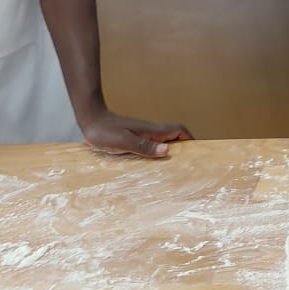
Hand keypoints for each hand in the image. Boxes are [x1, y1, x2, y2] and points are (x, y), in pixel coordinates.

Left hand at [78, 108, 193, 158]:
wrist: (90, 122)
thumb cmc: (105, 132)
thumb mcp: (124, 141)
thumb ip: (145, 146)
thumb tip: (167, 151)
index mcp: (152, 130)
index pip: (179, 130)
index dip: (191, 138)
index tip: (198, 151)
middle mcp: (151, 131)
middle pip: (175, 136)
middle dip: (184, 147)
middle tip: (188, 164)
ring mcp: (143, 134)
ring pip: (164, 141)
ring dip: (172, 151)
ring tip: (174, 168)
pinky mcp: (135, 139)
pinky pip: (152, 145)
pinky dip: (158, 153)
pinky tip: (153, 165)